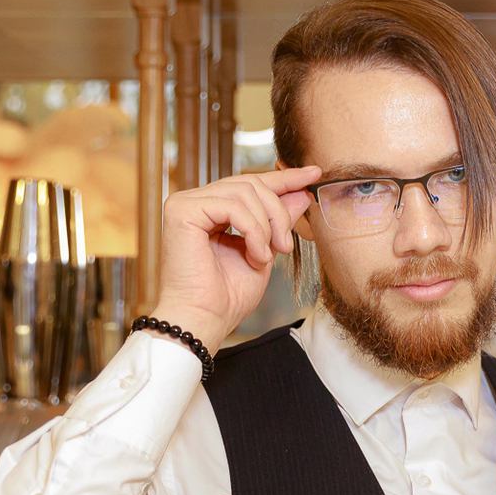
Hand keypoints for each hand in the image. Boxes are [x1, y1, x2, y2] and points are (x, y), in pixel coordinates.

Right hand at [152, 167, 320, 352]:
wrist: (204, 321)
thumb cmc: (227, 298)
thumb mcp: (264, 252)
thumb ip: (278, 221)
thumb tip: (300, 192)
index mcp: (213, 209)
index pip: (251, 183)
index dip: (284, 177)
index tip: (313, 174)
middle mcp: (196, 201)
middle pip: (251, 182)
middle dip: (278, 212)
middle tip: (286, 246)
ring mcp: (186, 203)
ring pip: (245, 190)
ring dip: (267, 225)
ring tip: (266, 256)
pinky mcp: (182, 209)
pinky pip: (233, 205)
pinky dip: (253, 230)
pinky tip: (255, 255)